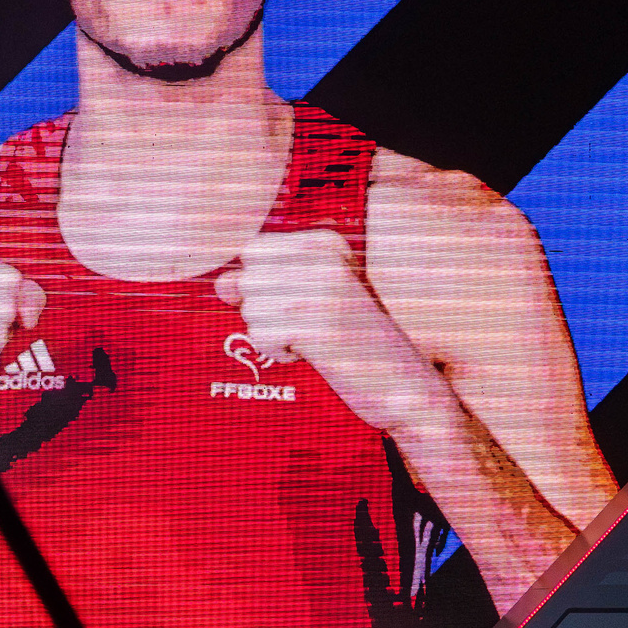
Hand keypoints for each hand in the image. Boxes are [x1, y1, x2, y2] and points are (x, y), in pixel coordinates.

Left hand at [212, 228, 443, 436]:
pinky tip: (316, 352)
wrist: (406, 384)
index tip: (305, 301)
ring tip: (318, 338)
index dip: (265, 285)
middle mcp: (324, 258)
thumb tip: (222, 283)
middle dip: (265, 309)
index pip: (254, 250)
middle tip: (311, 323)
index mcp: (327, 243)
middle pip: (247, 279)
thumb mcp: (312, 300)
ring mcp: (320, 290)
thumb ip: (264, 284)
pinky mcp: (314, 324)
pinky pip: (261, 335)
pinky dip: (281, 352)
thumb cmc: (355, 341)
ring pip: (251, 309)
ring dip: (275, 333)